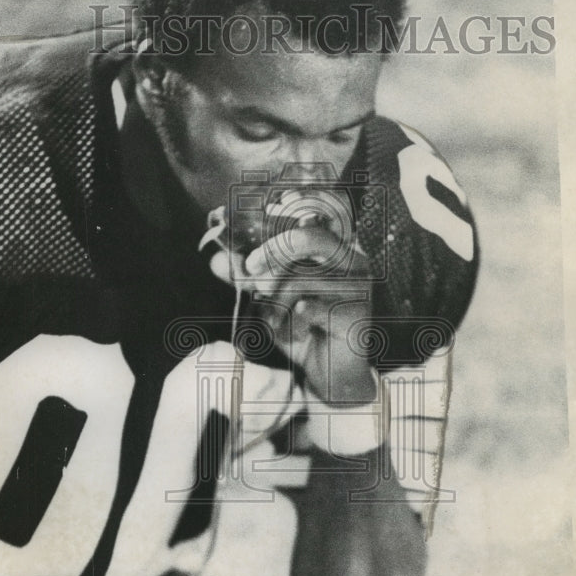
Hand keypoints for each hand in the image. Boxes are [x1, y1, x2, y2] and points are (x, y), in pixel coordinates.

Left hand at [209, 191, 376, 404]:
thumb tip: (217, 259)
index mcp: (333, 248)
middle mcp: (351, 259)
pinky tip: (296, 330)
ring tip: (273, 319)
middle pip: (310, 237)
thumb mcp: (270, 300)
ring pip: (303, 278)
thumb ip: (247, 278)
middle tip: (251, 269)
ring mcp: (357, 285)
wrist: (330, 371)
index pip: (319, 211)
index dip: (296, 203)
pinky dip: (293, 321)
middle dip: (273, 250)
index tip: (270, 209)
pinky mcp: (356, 312)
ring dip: (277, 300)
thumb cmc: (303, 327)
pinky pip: (312, 308)